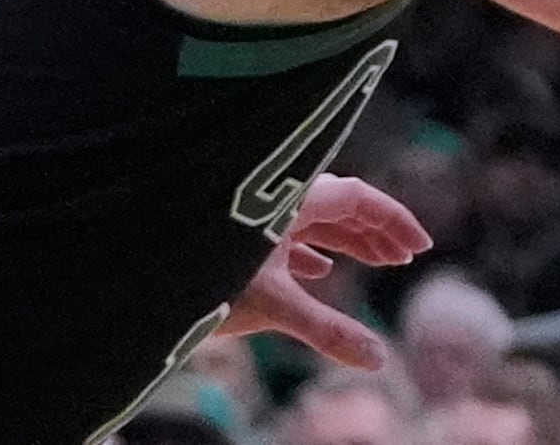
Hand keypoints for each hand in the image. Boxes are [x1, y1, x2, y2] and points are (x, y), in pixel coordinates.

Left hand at [217, 174, 432, 368]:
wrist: (138, 278)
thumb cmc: (203, 280)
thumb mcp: (274, 308)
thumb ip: (328, 332)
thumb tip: (379, 361)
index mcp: (295, 201)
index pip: (361, 199)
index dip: (395, 220)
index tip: (420, 247)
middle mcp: (279, 201)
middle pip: (342, 207)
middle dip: (376, 233)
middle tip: (403, 260)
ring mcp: (257, 218)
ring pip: (315, 221)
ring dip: (348, 242)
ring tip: (375, 263)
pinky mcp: (238, 236)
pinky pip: (288, 235)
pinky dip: (314, 251)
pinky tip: (318, 271)